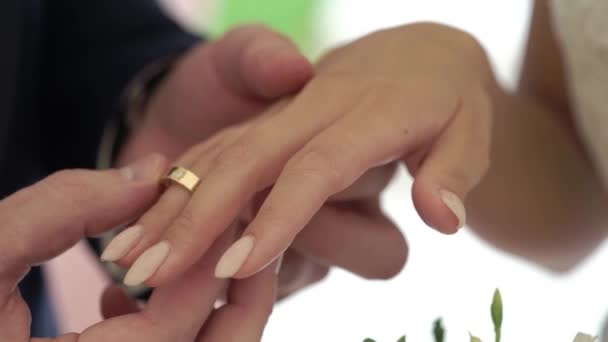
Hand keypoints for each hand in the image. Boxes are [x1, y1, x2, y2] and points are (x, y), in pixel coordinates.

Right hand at [0, 155, 276, 340]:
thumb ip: (60, 208)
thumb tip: (151, 171)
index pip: (169, 330)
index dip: (199, 260)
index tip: (216, 204)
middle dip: (242, 296)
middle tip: (245, 231)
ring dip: (210, 309)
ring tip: (192, 250)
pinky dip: (165, 328)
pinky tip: (125, 292)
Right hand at [107, 22, 491, 286]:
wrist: (417, 51)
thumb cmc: (447, 100)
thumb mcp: (471, 130)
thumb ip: (454, 173)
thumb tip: (441, 221)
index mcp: (370, 115)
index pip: (318, 167)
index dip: (280, 216)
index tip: (241, 265)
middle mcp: (315, 110)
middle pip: (248, 160)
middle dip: (199, 216)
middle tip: (157, 272)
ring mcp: (283, 113)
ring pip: (217, 155)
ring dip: (171, 206)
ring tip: (126, 258)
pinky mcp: (264, 119)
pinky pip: (212, 150)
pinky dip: (173, 186)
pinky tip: (138, 222)